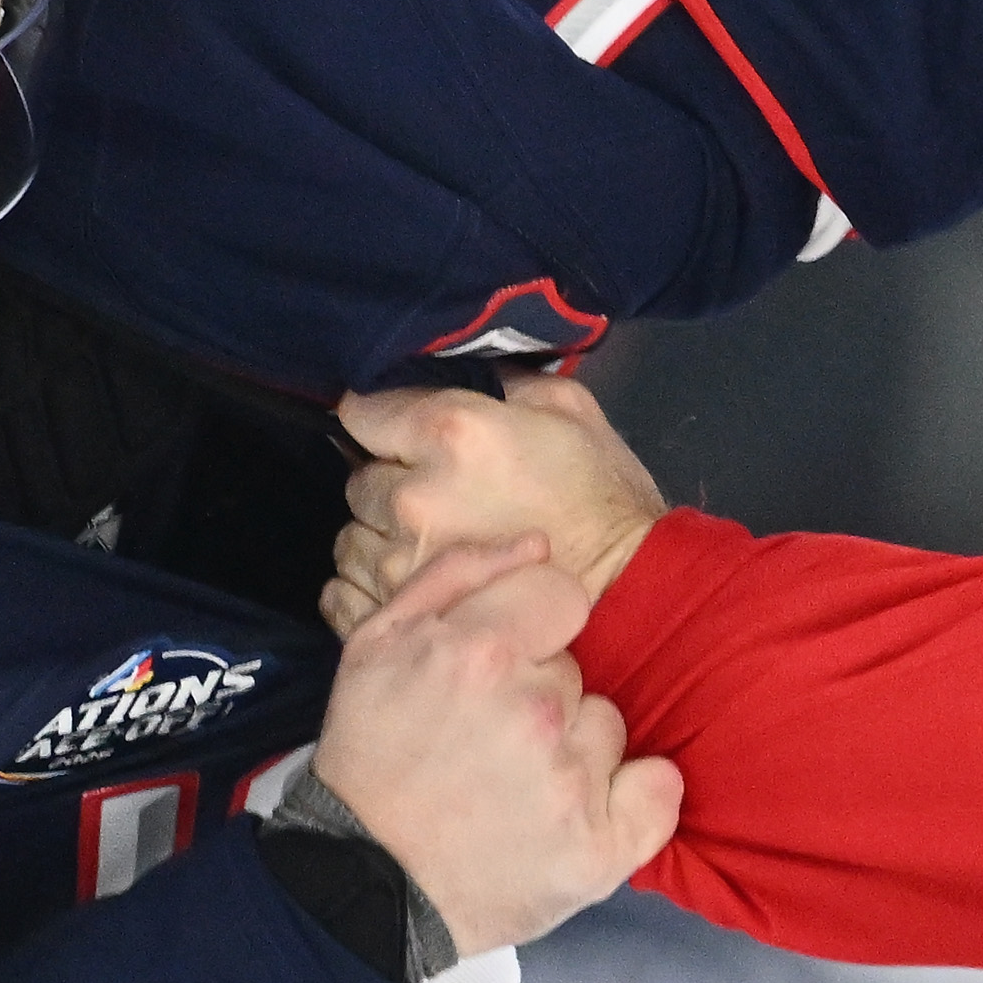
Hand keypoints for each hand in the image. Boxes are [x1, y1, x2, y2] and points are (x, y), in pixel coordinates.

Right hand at [310, 536, 680, 954]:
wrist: (363, 883)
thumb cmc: (367, 758)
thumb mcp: (374, 645)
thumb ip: (456, 575)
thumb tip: (538, 543)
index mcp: (479, 652)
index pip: (562, 594)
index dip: (530, 626)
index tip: (498, 667)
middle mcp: (535, 711)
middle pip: (576, 669)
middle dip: (537, 695)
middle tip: (483, 742)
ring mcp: (572, 782)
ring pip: (607, 726)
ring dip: (571, 748)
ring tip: (511, 786)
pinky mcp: (600, 847)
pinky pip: (659, 789)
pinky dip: (631, 799)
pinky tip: (577, 814)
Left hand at [326, 375, 664, 635]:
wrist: (633, 592)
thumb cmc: (606, 497)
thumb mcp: (571, 409)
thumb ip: (505, 381)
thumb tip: (471, 368)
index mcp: (451, 432)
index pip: (363, 411)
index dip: (380, 418)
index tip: (398, 429)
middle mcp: (413, 495)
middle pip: (358, 479)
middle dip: (388, 480)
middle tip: (432, 491)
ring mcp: (402, 562)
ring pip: (351, 539)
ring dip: (380, 537)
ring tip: (426, 543)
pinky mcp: (403, 615)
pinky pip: (348, 592)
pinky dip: (370, 585)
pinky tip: (409, 581)